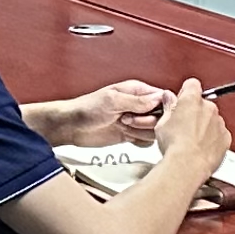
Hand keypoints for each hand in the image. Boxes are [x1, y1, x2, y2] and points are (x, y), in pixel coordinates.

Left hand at [36, 80, 168, 143]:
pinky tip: (126, 138)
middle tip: (127, 121)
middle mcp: (138, 105)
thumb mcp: (112, 101)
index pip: (162, 99)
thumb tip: (159, 98)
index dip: (159, 109)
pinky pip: (146, 141)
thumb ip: (137, 101)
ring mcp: (135, 121)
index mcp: (136, 91)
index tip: (146, 114)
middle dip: (146, 122)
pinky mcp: (130, 134)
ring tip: (123, 127)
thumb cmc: (86, 108)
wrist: (72, 126)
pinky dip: (139, 142)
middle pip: (161, 117)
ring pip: (155, 131)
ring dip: (141, 132)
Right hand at [152, 79, 230, 197]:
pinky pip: (219, 134)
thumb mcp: (162, 123)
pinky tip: (200, 148)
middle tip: (182, 126)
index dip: (186, 92)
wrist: (188, 166)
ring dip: (204, 126)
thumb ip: (168, 107)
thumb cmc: (175, 145)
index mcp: (192, 100)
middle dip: (195, 111)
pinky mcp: (225, 138)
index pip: (192, 84)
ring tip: (191, 141)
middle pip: (203, 103)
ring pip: (212, 119)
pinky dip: (212, 139)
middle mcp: (208, 108)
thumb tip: (168, 99)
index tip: (181, 101)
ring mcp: (219, 123)